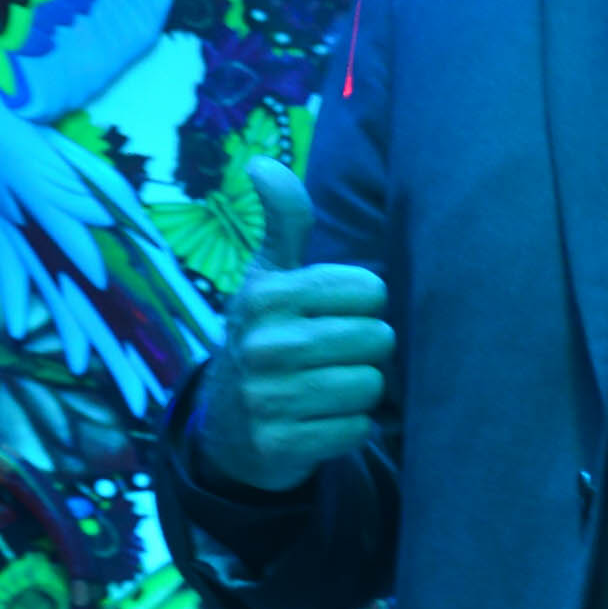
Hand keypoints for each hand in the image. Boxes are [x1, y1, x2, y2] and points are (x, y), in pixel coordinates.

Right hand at [194, 158, 395, 492]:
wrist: (230, 425)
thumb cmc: (267, 335)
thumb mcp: (270, 276)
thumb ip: (284, 220)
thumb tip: (262, 163)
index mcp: (265, 295)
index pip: (370, 291)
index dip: (365, 304)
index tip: (336, 313)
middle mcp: (262, 345)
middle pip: (377, 339)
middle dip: (367, 349)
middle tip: (335, 354)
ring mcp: (267, 399)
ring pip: (369, 386)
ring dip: (360, 389)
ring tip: (328, 385)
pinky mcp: (280, 445)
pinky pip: (356, 429)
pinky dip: (349, 426)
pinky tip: (321, 419)